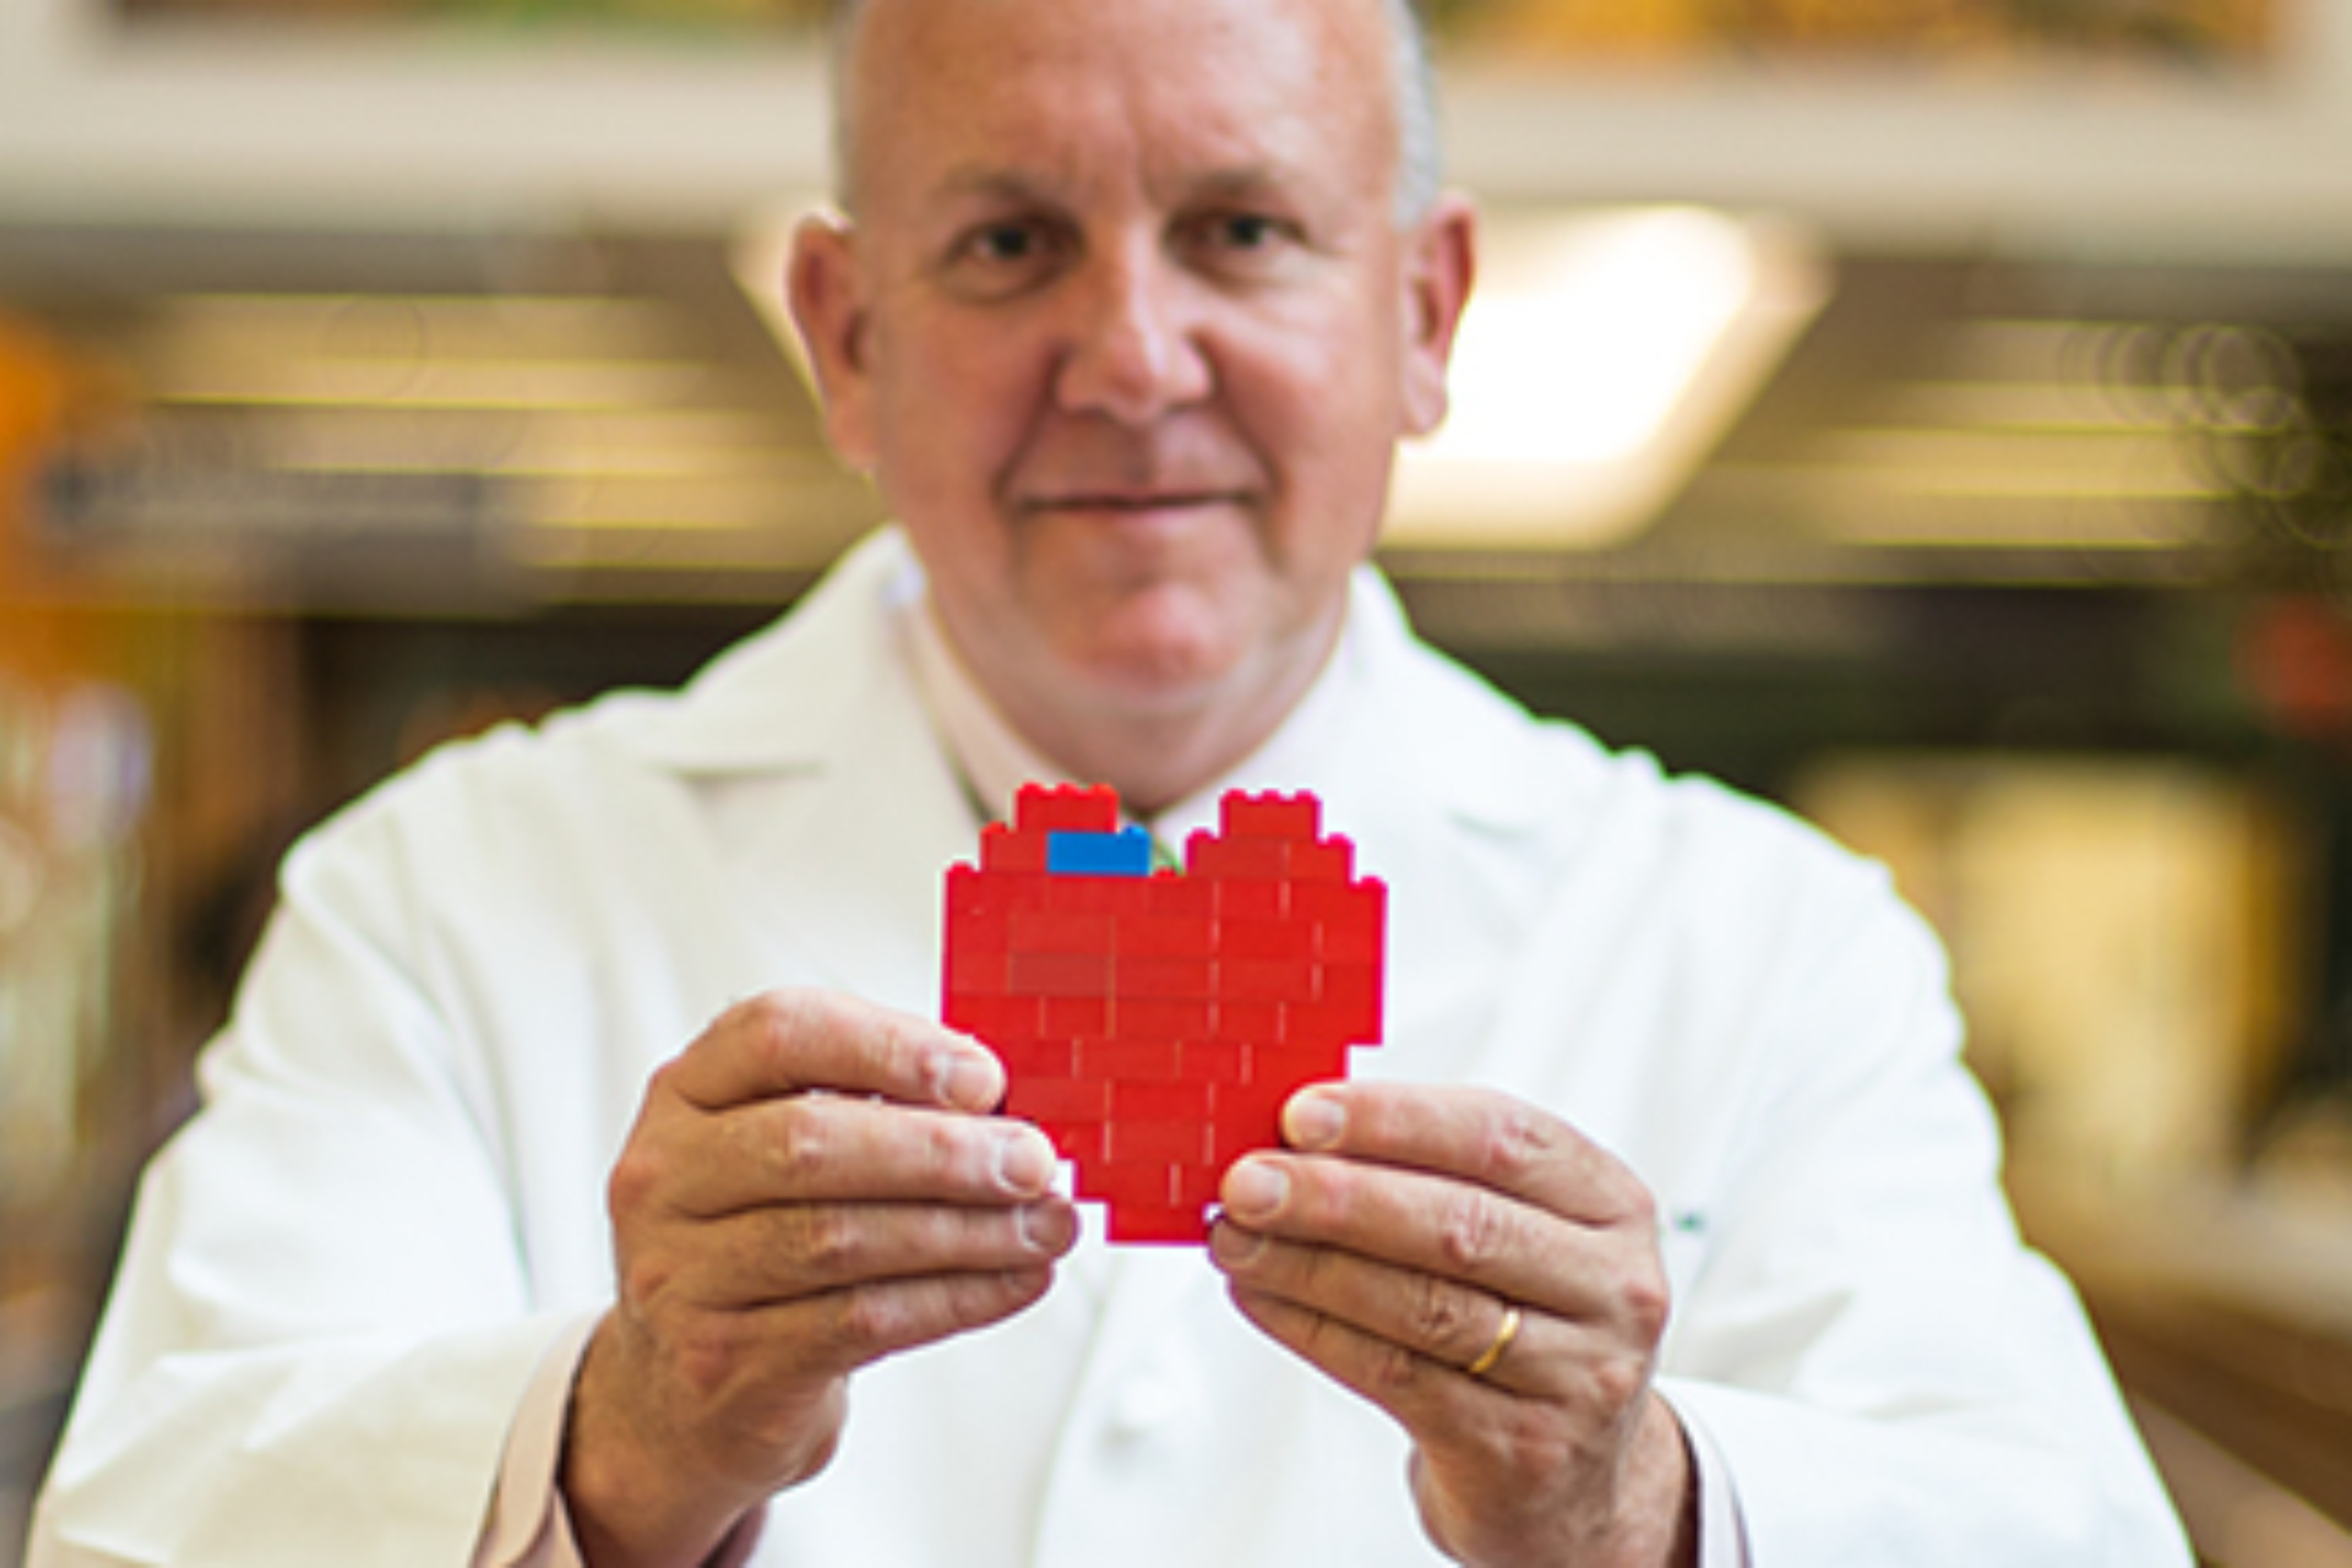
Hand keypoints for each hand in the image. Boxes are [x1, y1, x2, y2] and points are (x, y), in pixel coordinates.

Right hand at [563, 989, 1078, 1567]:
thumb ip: (881, 1110)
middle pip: (809, 1141)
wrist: (688, 1391)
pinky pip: (858, 1320)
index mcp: (689, 1091)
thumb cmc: (766, 1240)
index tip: (983, 1078)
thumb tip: (1009, 1112)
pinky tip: (1013, 1281)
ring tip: (1044, 1225)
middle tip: (1031, 1160)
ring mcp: (680, 1273)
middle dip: (942, 1150)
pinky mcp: (723, 1360)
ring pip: (840, 1239)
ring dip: (967, 1230)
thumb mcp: (792, 1152)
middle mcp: (666, 1174)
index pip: (780, 1033)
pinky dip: (955, 1297)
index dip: (891, 1046)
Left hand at [1208, 1084, 1694, 1567]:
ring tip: (1235, 1238)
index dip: (1396, 1120)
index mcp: (1611, 1204)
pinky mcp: (1518, 1448)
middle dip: (1336, 1197)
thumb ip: (1427, 1173)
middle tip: (1248, 1182)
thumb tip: (1294, 1135)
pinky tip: (1262, 1297)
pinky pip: (1396, 1374)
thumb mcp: (1515, 1230)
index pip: (1503, 1137)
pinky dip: (1313, 1329)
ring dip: (1309, 1266)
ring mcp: (1575, 1375)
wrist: (1573, 1478)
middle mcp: (1611, 1287)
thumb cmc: (1524, 1320)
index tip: (1303, 1113)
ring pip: (1422, 1306)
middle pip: (1460, 1226)